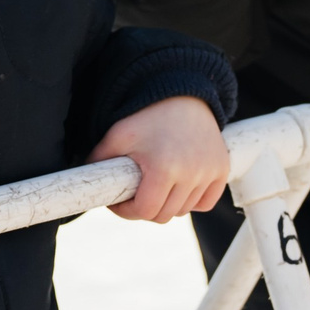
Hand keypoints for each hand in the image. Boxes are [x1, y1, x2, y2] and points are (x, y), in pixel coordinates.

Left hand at [90, 95, 230, 222]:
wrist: (182, 94)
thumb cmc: (147, 116)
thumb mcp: (117, 136)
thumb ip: (99, 162)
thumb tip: (86, 186)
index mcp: (164, 168)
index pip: (144, 211)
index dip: (126, 210)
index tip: (119, 201)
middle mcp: (191, 173)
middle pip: (164, 215)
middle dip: (145, 208)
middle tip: (135, 193)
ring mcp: (209, 172)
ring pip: (184, 210)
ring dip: (168, 204)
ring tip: (156, 186)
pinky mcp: (222, 169)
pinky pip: (205, 202)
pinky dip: (192, 200)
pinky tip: (180, 187)